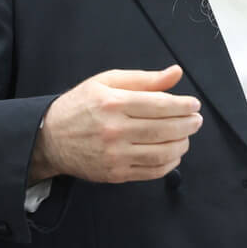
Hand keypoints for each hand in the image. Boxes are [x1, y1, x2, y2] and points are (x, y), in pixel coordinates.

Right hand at [30, 65, 202, 182]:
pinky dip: (169, 164)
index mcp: (113, 103)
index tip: (194, 105)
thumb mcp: (107, 82)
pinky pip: (151, 172)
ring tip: (186, 136)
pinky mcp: (115, 174)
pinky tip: (173, 154)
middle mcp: (114, 130)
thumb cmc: (81, 106)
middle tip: (197, 120)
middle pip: (164, 129)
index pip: (159, 105)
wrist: (50, 138)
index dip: (183, 105)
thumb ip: (144, 79)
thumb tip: (176, 73)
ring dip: (181, 145)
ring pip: (161, 153)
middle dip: (188, 125)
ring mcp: (115, 155)